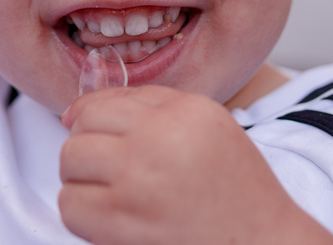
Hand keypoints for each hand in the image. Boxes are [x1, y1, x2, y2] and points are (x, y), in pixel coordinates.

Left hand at [59, 86, 332, 244]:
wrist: (263, 242)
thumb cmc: (237, 191)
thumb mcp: (207, 125)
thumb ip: (148, 105)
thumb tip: (75, 112)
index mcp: (181, 112)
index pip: (104, 101)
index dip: (89, 119)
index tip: (91, 133)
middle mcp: (157, 140)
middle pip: (81, 131)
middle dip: (87, 151)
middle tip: (109, 170)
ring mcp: (137, 183)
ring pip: (69, 165)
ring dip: (83, 181)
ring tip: (112, 194)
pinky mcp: (122, 226)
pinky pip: (70, 207)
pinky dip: (83, 215)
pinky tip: (112, 218)